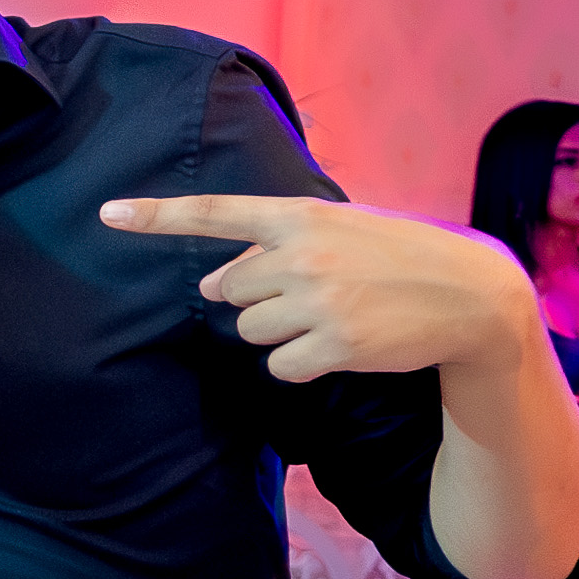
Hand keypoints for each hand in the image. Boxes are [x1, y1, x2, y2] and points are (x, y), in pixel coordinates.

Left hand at [96, 192, 539, 383]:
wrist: (470, 292)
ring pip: (250, 332)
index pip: (216, 212)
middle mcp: (301, 255)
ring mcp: (317, 301)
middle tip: (311, 295)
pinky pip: (279, 366)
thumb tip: (213, 283)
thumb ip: (277, 244)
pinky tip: (339, 346)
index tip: (108, 214)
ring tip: (331, 318)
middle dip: (258, 299)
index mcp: (301, 216)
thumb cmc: (399, 255)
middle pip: (230, 290)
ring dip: (279, 333)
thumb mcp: (343, 228)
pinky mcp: (333, 344)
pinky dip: (300, 364)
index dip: (157, 216)